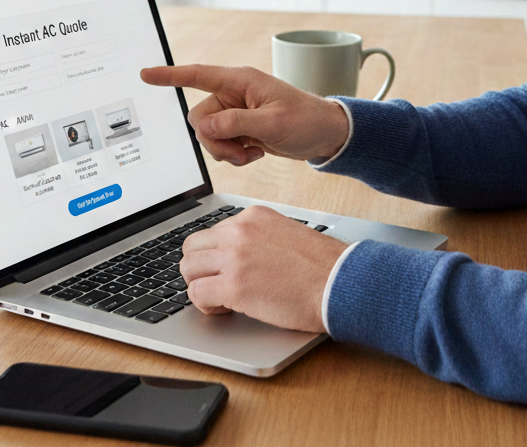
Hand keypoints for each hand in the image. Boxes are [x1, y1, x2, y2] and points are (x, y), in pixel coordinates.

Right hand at [140, 64, 348, 165]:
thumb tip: (204, 126)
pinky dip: (234, 154)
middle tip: (241, 150)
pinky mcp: (240, 128)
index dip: (170, 75)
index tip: (146, 75)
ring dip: (225, 150)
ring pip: (208, 135)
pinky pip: (220, 144)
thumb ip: (236, 123)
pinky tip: (255, 153)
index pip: (198, 75)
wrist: (324, 135)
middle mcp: (234, 94)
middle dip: (215, 140)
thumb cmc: (307, 120)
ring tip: (251, 152)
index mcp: (241, 81)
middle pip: (199, 118)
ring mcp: (236, 112)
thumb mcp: (273, 123)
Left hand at [179, 205, 347, 331]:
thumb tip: (240, 255)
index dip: (217, 256)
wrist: (338, 282)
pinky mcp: (233, 286)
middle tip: (217, 285)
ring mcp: (234, 257)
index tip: (227, 270)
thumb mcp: (286, 234)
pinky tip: (225, 309)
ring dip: (199, 285)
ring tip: (220, 298)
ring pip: (188, 269)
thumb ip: (259, 238)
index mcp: (253, 216)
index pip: (213, 232)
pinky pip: (196, 293)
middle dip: (200, 269)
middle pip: (192, 247)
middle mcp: (239, 231)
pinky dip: (205, 305)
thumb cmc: (321, 266)